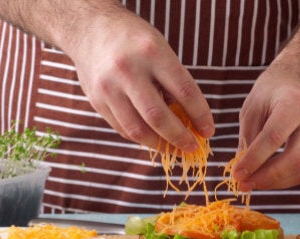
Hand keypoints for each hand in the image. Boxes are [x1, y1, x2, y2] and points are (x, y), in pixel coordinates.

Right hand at [63, 8, 213, 150]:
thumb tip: (190, 121)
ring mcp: (108, 87)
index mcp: (152, 52)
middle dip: (180, 137)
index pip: (184, 91)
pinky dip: (142, 137)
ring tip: (174, 149)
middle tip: (193, 147)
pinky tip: (154, 138)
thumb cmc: (135, 41)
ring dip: (160, 145)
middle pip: (158, 116)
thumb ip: (173, 82)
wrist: (90, 28)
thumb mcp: (160, 49)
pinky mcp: (96, 100)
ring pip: (137, 129)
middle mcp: (128, 70)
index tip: (209, 131)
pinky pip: (122, 128)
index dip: (200, 116)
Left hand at [231, 67, 299, 190]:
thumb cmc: (270, 93)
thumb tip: (242, 172)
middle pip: (293, 159)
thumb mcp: (251, 109)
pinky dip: (284, 180)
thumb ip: (248, 138)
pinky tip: (266, 180)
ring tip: (252, 184)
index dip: (254, 159)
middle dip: (266, 177)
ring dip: (274, 183)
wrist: (297, 83)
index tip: (237, 174)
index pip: (274, 137)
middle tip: (244, 185)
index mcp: (294, 102)